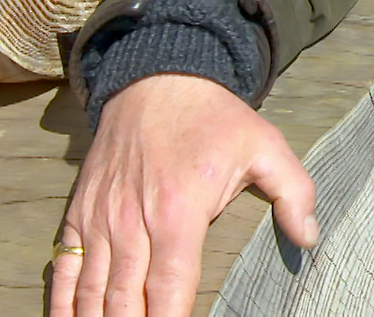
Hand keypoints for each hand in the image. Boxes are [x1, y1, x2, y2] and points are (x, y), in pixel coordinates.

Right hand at [48, 74, 319, 316]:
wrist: (156, 79)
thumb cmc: (214, 119)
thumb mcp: (266, 145)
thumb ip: (294, 192)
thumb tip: (310, 238)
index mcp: (179, 213)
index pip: (171, 290)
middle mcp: (132, 222)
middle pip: (126, 301)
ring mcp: (101, 219)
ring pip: (93, 292)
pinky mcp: (80, 213)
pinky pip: (64, 268)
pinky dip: (63, 302)